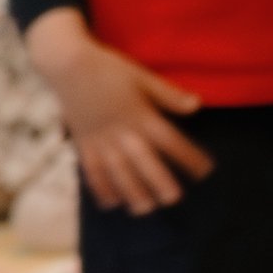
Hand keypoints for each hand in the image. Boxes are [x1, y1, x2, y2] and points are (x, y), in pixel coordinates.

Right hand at [26, 8, 210, 214]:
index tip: (206, 171)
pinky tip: (111, 204)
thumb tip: (197, 105)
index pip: (170, 140)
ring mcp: (99, 140)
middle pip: (143, 161)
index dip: (189, 157)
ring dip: (131, 192)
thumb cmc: (109, 68)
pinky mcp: (83, 144)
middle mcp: (120, 131)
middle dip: (159, 181)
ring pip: (117, 172)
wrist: (67, 64)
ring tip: (145, 209)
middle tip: (173, 199)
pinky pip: (91, 170)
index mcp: (139, 113)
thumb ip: (169, 95)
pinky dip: (100, 189)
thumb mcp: (142, 76)